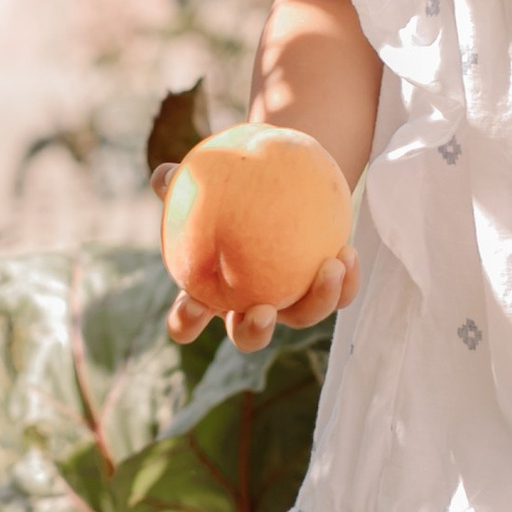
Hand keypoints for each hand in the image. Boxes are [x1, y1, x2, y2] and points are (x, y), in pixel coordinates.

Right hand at [153, 164, 359, 351]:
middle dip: (254, 332)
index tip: (193, 303)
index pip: (188, 320)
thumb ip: (183, 182)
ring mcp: (289, 302)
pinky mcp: (324, 289)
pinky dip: (346, 280)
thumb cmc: (232, 186)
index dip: (187, 322)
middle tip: (264, 312)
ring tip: (330, 268)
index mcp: (211, 293)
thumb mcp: (207, 182)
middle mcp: (250, 305)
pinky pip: (338, 294)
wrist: (283, 184)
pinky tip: (348, 252)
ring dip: (318, 301)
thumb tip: (163, 175)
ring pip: (302, 319)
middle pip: (247, 336)